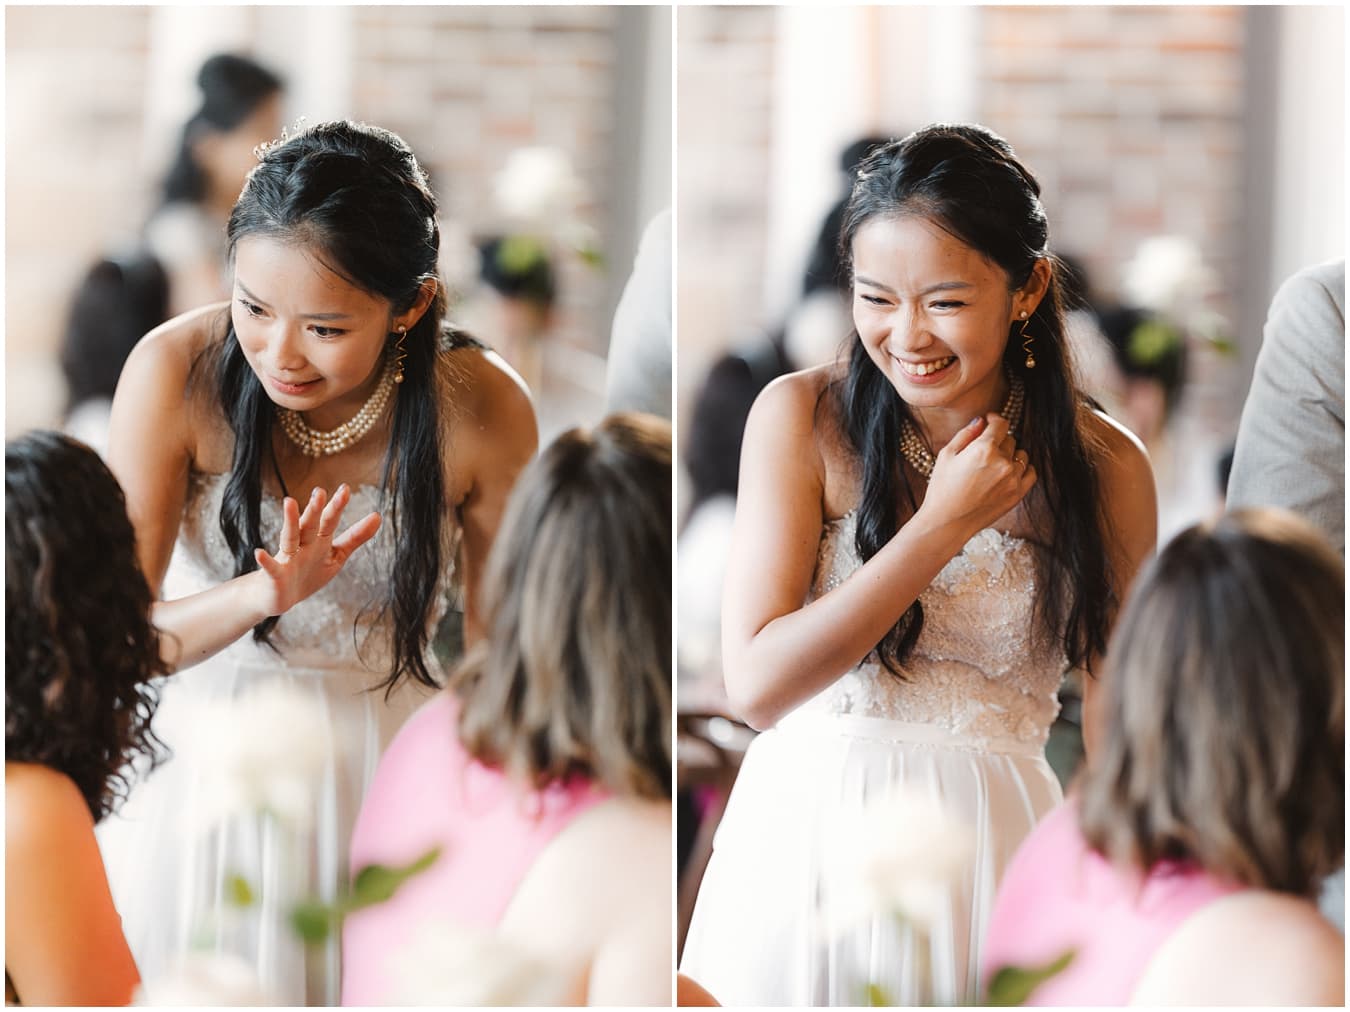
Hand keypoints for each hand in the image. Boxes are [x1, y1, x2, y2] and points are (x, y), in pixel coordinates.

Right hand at [252, 485, 381, 616]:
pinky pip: (270, 567)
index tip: (345, 489)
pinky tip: (259, 553)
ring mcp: (287, 558)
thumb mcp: (336, 555)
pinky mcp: (275, 575)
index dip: (337, 507)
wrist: (279, 597)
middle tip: (320, 492)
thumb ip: (355, 537)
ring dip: (290, 521)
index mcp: (318, 540)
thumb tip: (378, 516)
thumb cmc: (308, 573)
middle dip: (315, 509)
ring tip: (289, 502)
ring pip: (289, 537)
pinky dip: (265, 561)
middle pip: (309, 525)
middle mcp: (303, 545)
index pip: (329, 521)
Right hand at [916, 414, 1035, 537]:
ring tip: (995, 464)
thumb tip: (981, 421)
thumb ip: (966, 434)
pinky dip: (1023, 469)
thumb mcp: (947, 455)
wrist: (947, 522)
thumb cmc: (942, 488)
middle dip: (997, 440)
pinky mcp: (1017, 494)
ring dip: (1011, 454)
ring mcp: (1012, 479)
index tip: (989, 421)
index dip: (994, 419)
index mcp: (984, 449)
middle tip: (984, 450)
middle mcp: (1002, 462)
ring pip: (1021, 455)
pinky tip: (1009, 472)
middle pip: (1009, 439)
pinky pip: (1030, 473)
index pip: (1000, 423)